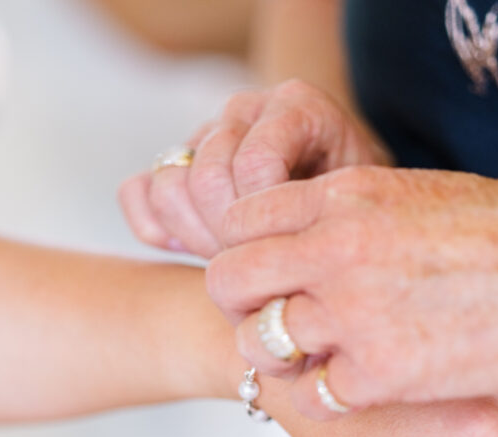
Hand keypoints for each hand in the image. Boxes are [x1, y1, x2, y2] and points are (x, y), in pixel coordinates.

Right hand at [119, 80, 389, 258]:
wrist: (341, 200)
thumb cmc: (357, 214)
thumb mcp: (360, 213)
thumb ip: (330, 219)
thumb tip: (280, 261)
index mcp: (298, 107)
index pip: (255, 166)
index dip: (263, 224)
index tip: (284, 254)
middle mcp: (247, 111)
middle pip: (206, 178)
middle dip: (227, 238)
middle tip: (256, 267)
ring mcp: (205, 134)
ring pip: (169, 187)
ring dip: (196, 238)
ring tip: (232, 260)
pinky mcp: (175, 164)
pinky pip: (137, 193)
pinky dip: (155, 230)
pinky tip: (191, 250)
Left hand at [209, 166, 497, 411]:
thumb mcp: (410, 192)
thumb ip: (346, 212)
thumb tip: (307, 231)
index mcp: (341, 197)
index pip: (238, 222)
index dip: (239, 254)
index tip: (261, 280)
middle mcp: (334, 250)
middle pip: (228, 282)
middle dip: (238, 308)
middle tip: (269, 325)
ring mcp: (355, 313)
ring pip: (260, 343)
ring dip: (277, 359)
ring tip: (312, 361)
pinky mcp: (382, 374)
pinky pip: (313, 395)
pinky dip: (325, 400)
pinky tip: (352, 392)